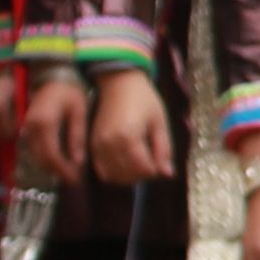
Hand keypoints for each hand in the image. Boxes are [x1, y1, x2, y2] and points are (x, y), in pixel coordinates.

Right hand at [19, 76, 90, 189]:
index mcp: (44, 123)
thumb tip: (77, 162)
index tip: (75, 179)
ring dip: (49, 167)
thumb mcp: (79, 112)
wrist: (52, 76)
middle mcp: (30, 127)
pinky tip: (57, 161)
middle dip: (57, 172)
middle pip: (40, 159)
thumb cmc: (69, 91)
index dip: (63, 171)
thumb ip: (77, 137)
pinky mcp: (24, 127)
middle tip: (73, 179)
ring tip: (67, 172)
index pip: (51, 156)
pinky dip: (43, 158)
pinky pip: (31, 149)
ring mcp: (24, 127)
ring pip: (34, 156)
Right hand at [90, 68, 176, 188]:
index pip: (143, 169)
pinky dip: (114, 173)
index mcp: (129, 137)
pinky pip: (102, 170)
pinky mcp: (92, 145)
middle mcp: (110, 144)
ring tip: (139, 163)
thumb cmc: (144, 99)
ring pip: (113, 176)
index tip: (161, 161)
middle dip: (143, 174)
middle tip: (151, 162)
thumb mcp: (159, 122)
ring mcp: (98, 145)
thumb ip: (163, 150)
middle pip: (128, 175)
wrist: (119, 83)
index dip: (156, 170)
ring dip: (128, 176)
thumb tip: (168, 174)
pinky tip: (125, 163)